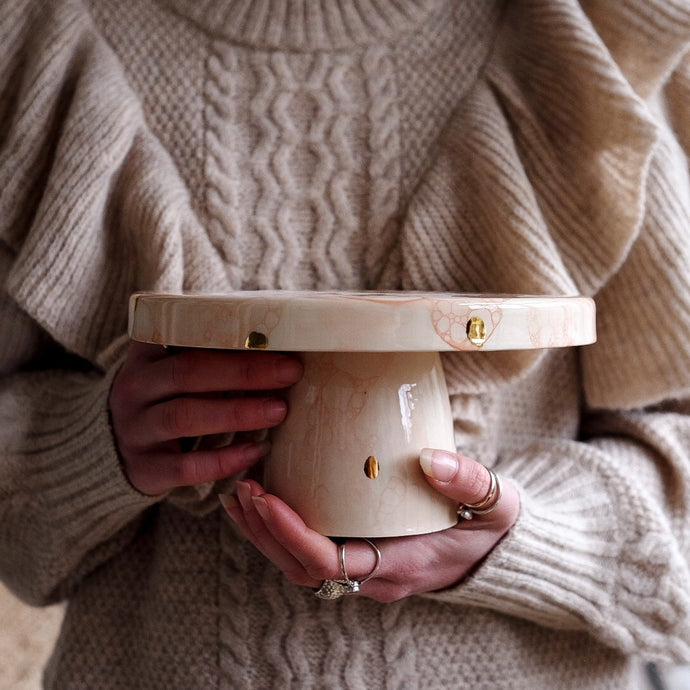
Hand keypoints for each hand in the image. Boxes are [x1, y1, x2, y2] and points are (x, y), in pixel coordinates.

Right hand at [109, 342, 302, 494]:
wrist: (110, 450)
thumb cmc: (162, 400)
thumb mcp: (170, 368)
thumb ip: (205, 350)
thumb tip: (277, 335)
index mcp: (147, 357)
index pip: (181, 335)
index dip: (224, 333)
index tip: (268, 332)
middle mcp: (136, 389)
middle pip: (189, 373)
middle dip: (244, 371)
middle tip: (290, 370)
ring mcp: (136, 430)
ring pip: (185, 416)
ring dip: (237, 412)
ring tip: (279, 410)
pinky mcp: (145, 468)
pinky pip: (185, 466)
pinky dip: (223, 460)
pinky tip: (256, 451)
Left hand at [221, 449, 519, 601]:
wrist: (501, 554)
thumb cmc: (495, 530)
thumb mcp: (496, 504)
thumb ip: (469, 482)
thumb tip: (430, 458)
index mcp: (403, 564)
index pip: (333, 563)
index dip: (293, 535)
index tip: (267, 500)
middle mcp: (378, 575)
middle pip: (304, 569)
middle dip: (267, 533)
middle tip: (243, 490)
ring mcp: (368, 568)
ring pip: (301, 566)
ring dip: (265, 534)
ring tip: (239, 496)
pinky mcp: (363, 553)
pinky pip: (311, 552)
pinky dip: (281, 530)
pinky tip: (263, 502)